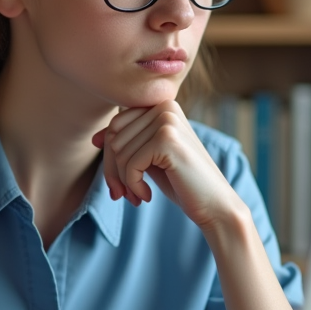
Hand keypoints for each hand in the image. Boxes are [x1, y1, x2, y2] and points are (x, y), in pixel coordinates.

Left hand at [91, 101, 240, 229]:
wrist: (215, 204)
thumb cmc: (181, 181)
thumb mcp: (149, 157)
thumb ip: (127, 143)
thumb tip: (95, 138)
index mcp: (161, 105)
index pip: (115, 125)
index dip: (109, 157)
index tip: (119, 183)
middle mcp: (165, 106)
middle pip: (113, 136)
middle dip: (112, 170)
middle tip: (123, 194)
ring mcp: (167, 120)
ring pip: (118, 151)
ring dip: (123, 181)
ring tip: (137, 195)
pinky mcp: (167, 139)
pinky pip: (130, 164)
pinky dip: (133, 185)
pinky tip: (146, 197)